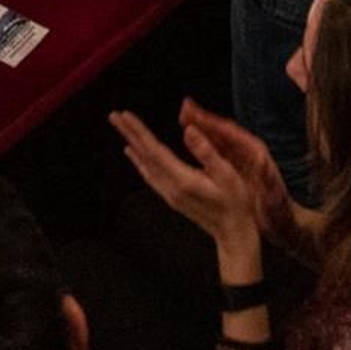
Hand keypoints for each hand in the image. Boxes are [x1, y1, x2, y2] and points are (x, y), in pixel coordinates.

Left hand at [110, 107, 261, 256]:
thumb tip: (188, 131)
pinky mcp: (173, 197)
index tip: (126, 115)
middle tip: (115, 115)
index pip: (154, 151)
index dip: (140, 131)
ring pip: (145, 165)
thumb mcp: (227, 175)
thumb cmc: (235, 204)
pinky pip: (150, 175)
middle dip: (130, 133)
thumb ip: (206, 152)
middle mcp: (171, 187)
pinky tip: (135, 155)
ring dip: (133, 144)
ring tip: (122, 129)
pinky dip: (139, 161)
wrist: (234, 234)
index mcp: (183, 180)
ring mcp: (170, 194)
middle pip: (145, 156)